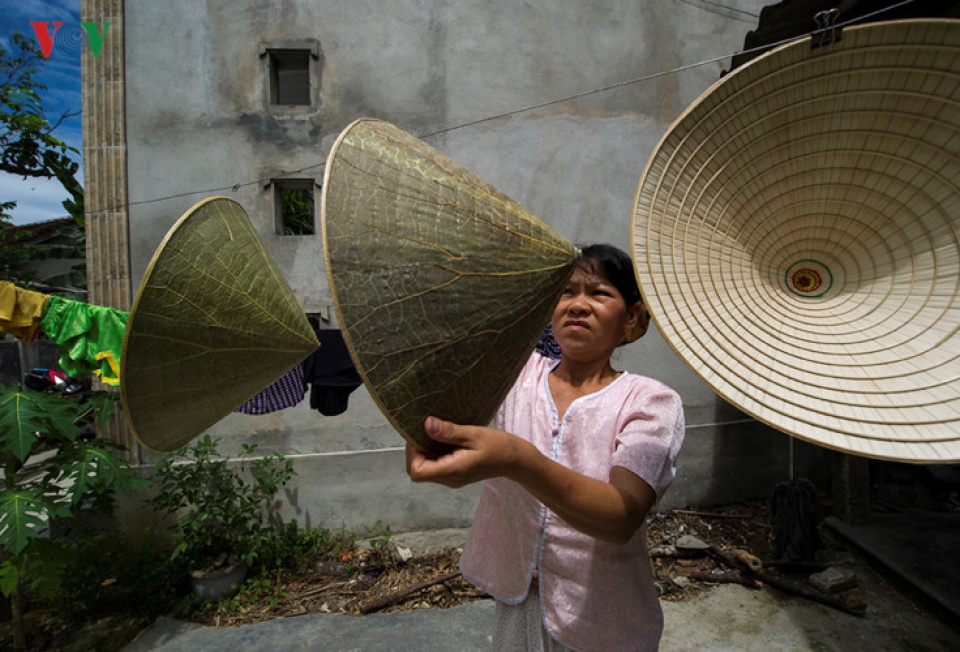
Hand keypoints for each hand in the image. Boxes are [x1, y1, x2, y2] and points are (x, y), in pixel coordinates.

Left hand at [405, 416, 520, 487]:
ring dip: (426, 452)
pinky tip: (445, 440)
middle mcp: (450, 479)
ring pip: (427, 469)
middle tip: (427, 431)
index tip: (420, 436)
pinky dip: (435, 453)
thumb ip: (449, 432)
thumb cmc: (498, 446)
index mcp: (452, 471)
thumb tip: (427, 424)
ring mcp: (453, 479)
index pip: (417, 472)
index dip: (412, 454)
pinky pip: (437, 467)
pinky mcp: (456, 474)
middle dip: (417, 451)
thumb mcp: (473, 434)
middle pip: (419, 471)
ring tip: (437, 434)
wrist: (516, 459)